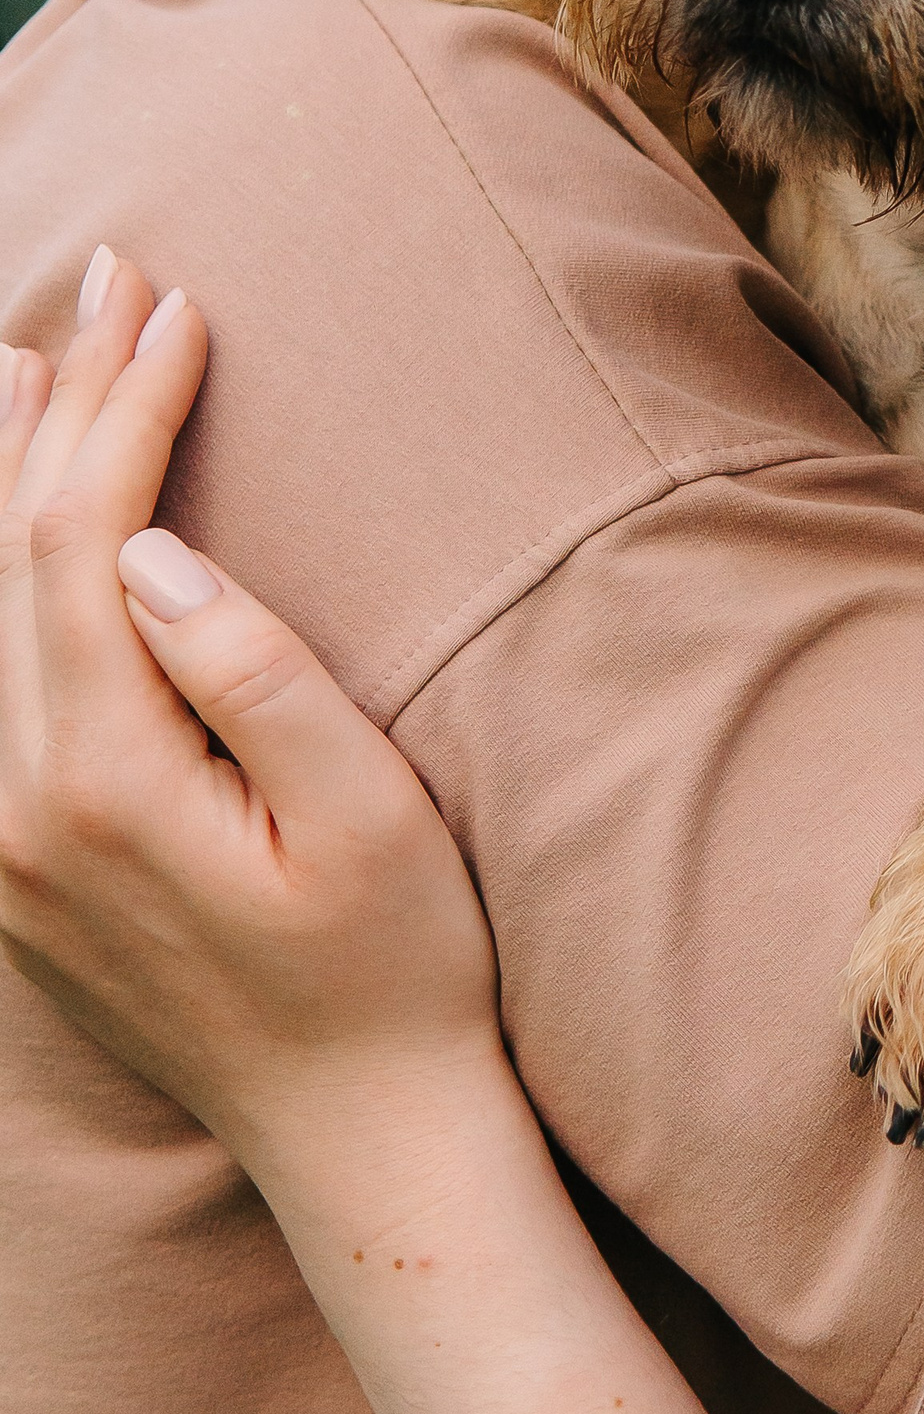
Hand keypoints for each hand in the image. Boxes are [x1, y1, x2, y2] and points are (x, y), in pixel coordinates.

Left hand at [0, 254, 504, 1177]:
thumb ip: (254, 674)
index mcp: (104, 786)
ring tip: (24, 358)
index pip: (81, 539)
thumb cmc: (396, 967)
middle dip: (59, 403)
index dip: (125, 406)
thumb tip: (145, 548)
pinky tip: (13, 523)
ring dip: (3, 474)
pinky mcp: (13, 868)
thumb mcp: (366, 815)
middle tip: (112, 276)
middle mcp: (14, 814)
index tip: (176, 302)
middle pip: (6, 557)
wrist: (358, 1137)